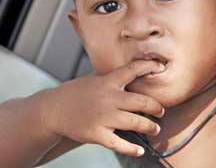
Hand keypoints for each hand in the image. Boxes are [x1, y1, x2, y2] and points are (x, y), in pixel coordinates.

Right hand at [43, 59, 165, 156]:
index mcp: (107, 82)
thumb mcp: (93, 80)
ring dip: (150, 127)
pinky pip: (119, 144)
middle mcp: (107, 98)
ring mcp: (103, 117)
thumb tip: (132, 73)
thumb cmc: (76, 93)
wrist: (54, 109)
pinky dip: (132, 149)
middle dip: (156, 107)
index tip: (160, 66)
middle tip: (161, 111)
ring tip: (155, 129)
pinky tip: (139, 150)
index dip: (148, 66)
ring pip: (135, 122)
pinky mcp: (97, 134)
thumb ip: (112, 79)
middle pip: (141, 101)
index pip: (132, 70)